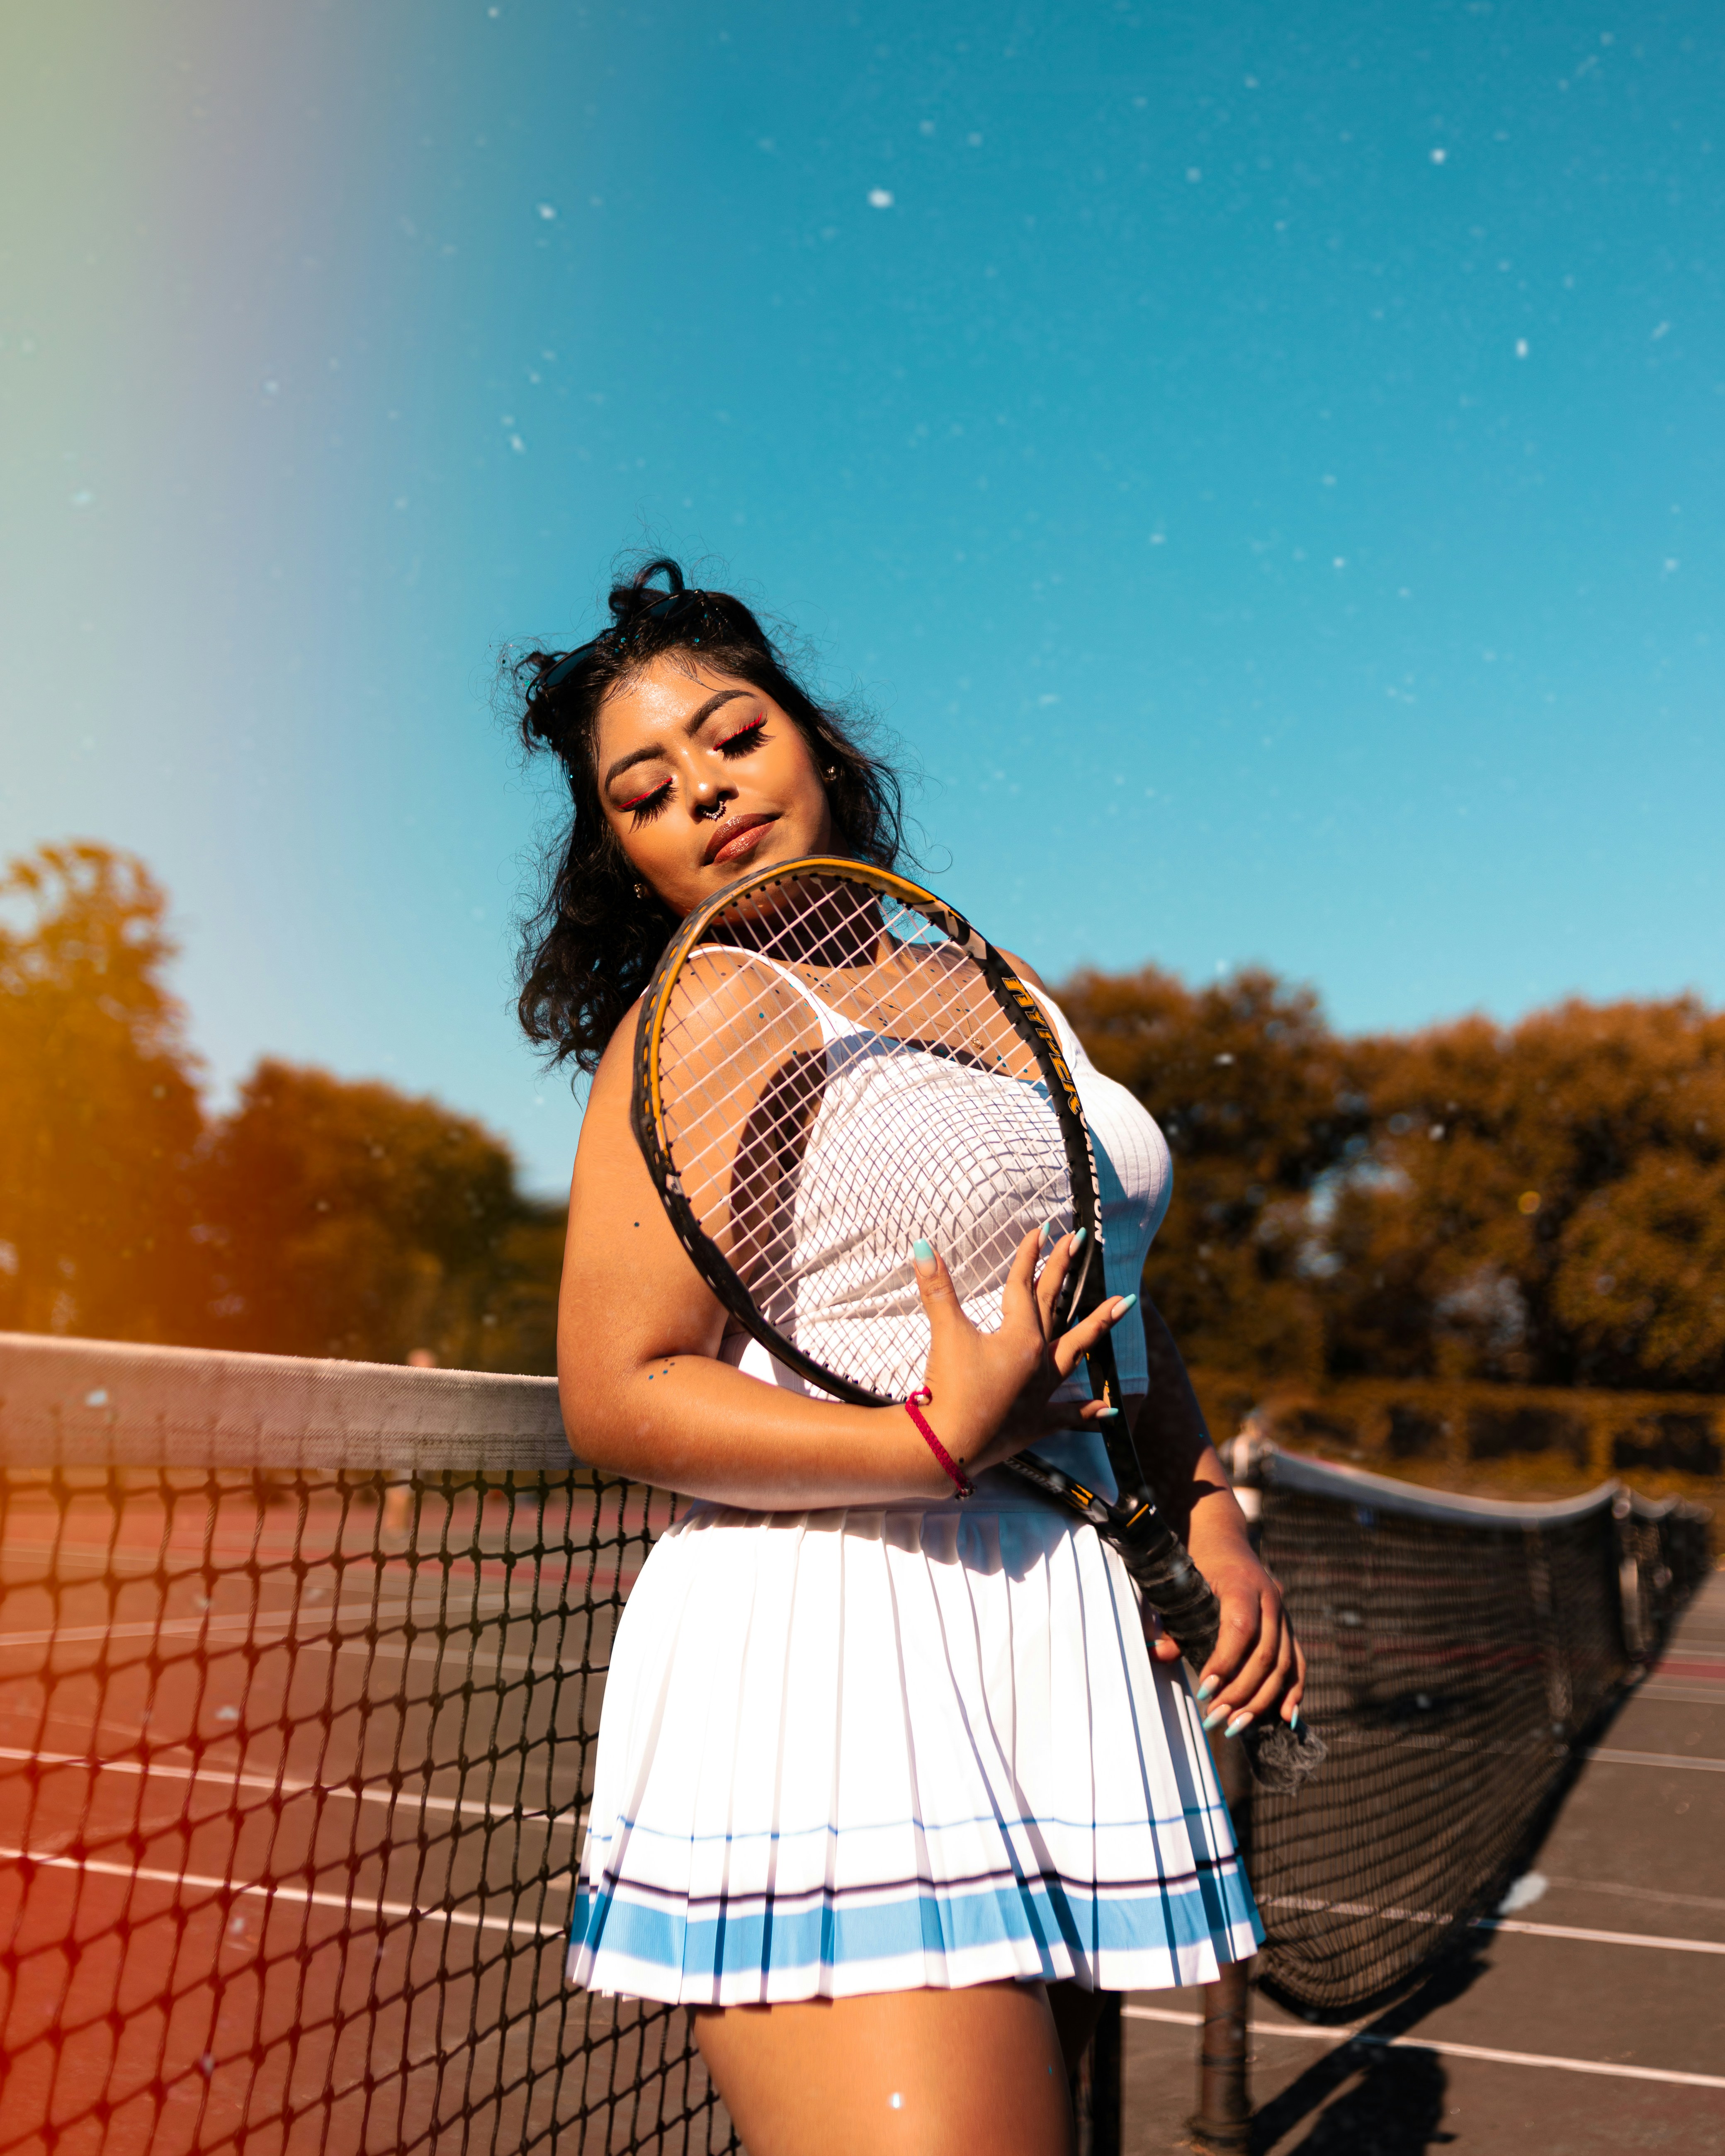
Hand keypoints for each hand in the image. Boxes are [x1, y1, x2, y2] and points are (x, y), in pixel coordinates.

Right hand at [906, 1229, 1136, 1478]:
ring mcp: (1041, 1392)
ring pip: (1076, 1351)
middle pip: (1054, 1307)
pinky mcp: (1036, 1422)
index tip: (1042, 1230)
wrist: (947, 1445)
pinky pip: (1067, 1415)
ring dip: (1098, 1326)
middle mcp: (1038, 1361)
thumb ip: (937, 1289)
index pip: (1023, 1287)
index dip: (1029, 1256)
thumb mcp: (945, 1334)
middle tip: (1080, 1242)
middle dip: (1064, 1272)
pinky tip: (1109, 1410)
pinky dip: (1088, 1413)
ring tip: (1123, 1303)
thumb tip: (923, 1247)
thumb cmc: (949, 1389)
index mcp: (1019, 1337)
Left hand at [1146, 1547, 1305, 1732]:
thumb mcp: (1180, 1582)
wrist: (1220, 1534)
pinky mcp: (1288, 1624)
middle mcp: (1270, 1597)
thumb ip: (1171, 1621)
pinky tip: (1287, 1716)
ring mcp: (1283, 1611)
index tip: (1204, 1690)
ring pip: (1284, 1663)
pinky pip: (1297, 1660)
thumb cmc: (1195, 1560)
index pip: (1240, 1629)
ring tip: (1238, 1725)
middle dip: (1242, 1692)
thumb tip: (1157, 1655)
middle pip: (1266, 1654)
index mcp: (1243, 1583)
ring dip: (1263, 1700)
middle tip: (1216, 1719)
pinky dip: (1294, 1689)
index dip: (1225, 1662)